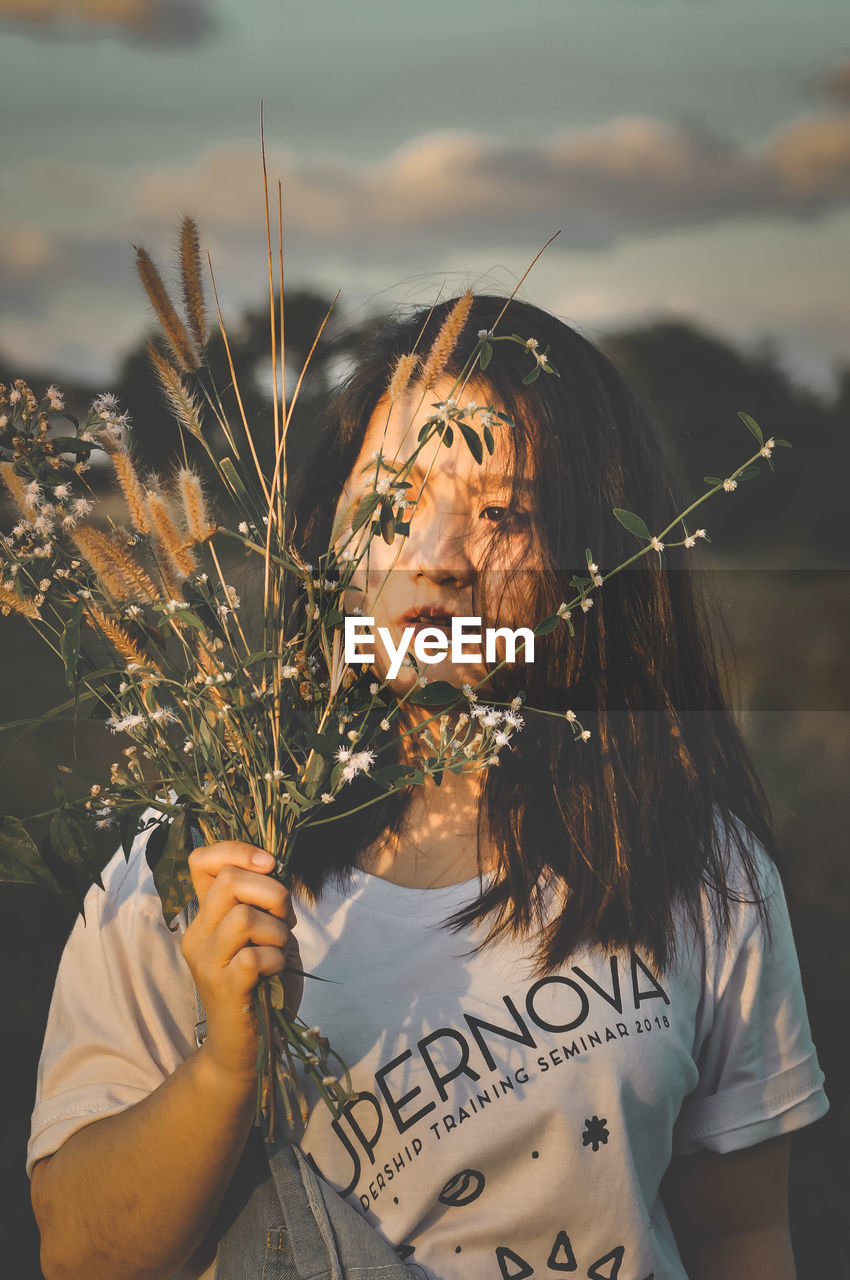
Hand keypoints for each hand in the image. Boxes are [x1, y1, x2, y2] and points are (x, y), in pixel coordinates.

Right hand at [181, 841, 302, 1085]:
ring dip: (277, 930)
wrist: (243, 1048)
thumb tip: (274, 869)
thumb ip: (261, 902)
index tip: (269, 864)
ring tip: (279, 950)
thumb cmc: (260, 985)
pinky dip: (275, 959)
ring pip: (243, 918)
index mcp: (205, 916)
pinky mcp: (224, 988)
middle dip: (272, 891)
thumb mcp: (261, 934)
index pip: (202, 861)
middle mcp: (198, 934)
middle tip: (284, 918)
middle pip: (229, 881)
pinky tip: (274, 973)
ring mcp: (207, 962)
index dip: (237, 850)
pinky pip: (253, 956)